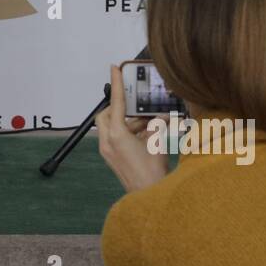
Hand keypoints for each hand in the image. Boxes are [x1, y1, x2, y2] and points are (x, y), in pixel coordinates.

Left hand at [96, 63, 170, 192]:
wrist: (148, 197)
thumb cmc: (153, 174)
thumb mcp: (157, 143)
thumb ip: (155, 126)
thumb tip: (158, 117)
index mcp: (117, 136)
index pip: (115, 103)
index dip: (116, 84)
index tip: (114, 69)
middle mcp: (108, 142)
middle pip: (107, 115)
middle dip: (120, 108)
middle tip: (137, 106)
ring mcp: (108, 151)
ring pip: (112, 126)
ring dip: (129, 122)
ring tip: (150, 123)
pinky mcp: (112, 158)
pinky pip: (116, 138)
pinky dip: (129, 133)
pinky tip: (148, 135)